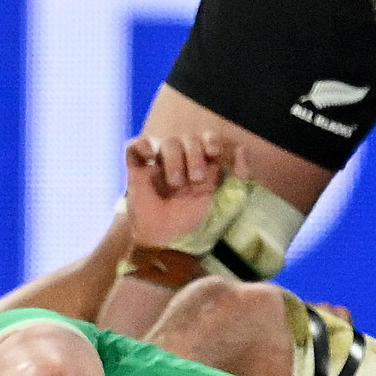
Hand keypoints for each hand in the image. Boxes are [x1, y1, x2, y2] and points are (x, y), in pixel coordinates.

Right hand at [124, 125, 232, 246]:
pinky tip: (150, 157)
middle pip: (189, 139)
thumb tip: (242, 149)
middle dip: (195, 156)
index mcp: (202, 163)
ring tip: (175, 184)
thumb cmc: (194, 219)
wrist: (165, 237)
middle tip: (194, 180)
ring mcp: (158, 163)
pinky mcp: (137, 170)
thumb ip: (237, 176)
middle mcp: (181, 159)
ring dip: (174, 160)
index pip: (207, 138)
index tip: (213, 153)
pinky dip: (141, 145)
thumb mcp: (225, 199)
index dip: (211, 139)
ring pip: (167, 142)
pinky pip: (133, 146)